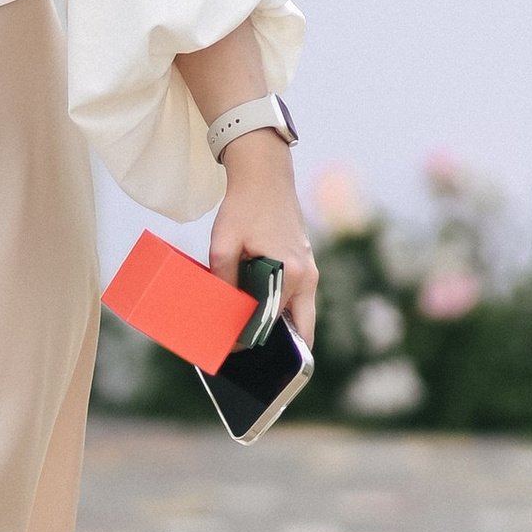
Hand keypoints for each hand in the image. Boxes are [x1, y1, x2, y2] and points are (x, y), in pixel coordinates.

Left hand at [210, 130, 316, 344]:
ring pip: (301, 312)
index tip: (236, 349)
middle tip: (253, 355)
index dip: (256, 339)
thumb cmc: (245, 207)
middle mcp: (308, 276)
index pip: (277, 323)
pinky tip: (259, 310)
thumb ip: (224, 279)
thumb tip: (221, 309)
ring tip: (254, 336)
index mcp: (293, 274)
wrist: (265, 175)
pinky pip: (298, 296)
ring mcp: (310, 270)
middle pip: (301, 326)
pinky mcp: (305, 263)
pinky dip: (283, 308)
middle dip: (281, 345)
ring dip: (282, 326)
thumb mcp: (224, 244)